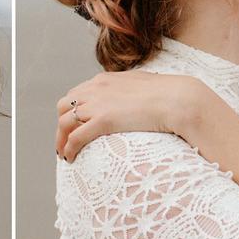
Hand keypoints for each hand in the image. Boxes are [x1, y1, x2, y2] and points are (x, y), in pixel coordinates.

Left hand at [55, 70, 205, 162]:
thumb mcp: (143, 85)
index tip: (74, 126)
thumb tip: (136, 98)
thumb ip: (131, 90)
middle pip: (63, 107)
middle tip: (65, 142)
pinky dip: (69, 148)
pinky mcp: (103, 120)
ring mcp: (97, 104)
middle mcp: (95, 89)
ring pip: (64, 123)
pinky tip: (71, 158)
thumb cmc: (168, 94)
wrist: (177, 98)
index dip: (72, 112)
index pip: (76, 94)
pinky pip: (76, 137)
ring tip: (65, 154)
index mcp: (104, 80)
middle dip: (62, 125)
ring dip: (61, 140)